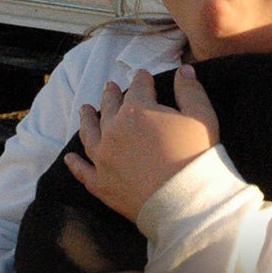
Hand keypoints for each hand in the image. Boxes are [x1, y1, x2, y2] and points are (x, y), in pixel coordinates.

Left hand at [66, 65, 219, 221]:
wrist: (185, 202)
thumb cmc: (196, 157)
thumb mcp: (202, 117)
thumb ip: (190, 90)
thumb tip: (183, 70)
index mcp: (137, 110)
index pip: (138, 87)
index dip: (143, 79)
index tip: (144, 76)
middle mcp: (114, 130)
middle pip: (110, 106)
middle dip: (111, 94)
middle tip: (110, 87)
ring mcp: (104, 158)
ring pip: (90, 133)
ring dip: (86, 119)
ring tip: (85, 109)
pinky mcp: (101, 183)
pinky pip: (83, 170)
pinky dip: (75, 163)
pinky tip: (69, 157)